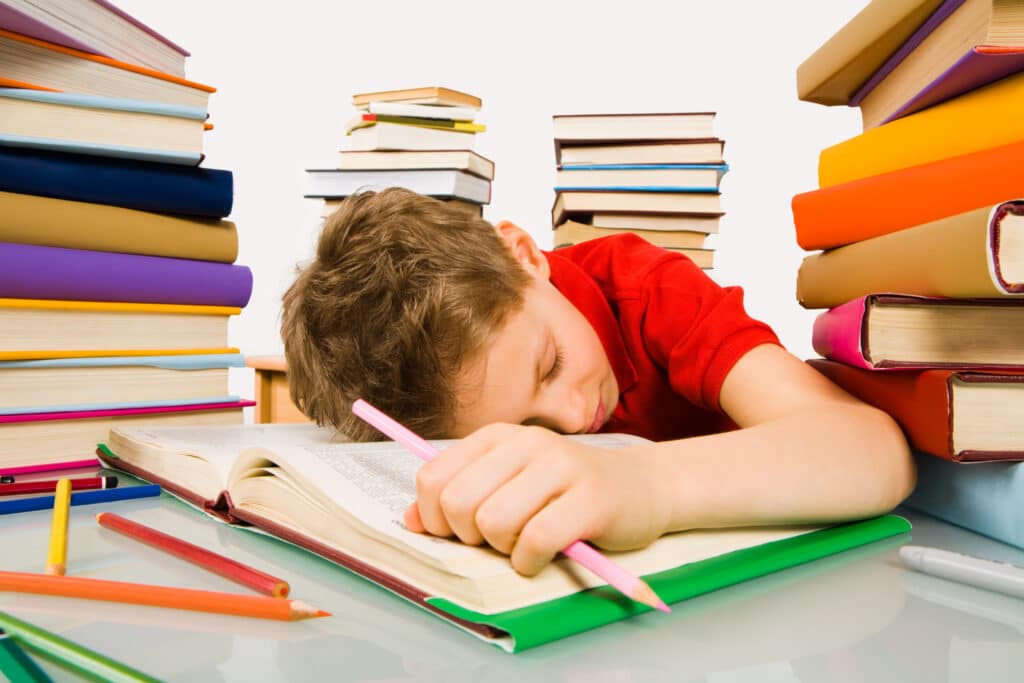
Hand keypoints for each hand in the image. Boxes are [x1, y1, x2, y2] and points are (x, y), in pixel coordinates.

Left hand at [404, 423, 670, 575]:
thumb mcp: (510, 484)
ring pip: (494, 521)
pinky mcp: (591, 499)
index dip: (433, 517)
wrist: (643, 487)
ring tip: (524, 544)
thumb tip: (410, 520)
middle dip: (468, 535)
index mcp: (499, 437)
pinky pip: (536, 540)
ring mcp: (561, 467)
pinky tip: (541, 557)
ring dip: (503, 549)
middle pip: (458, 503)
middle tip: (496, 540)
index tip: (456, 532)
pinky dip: (530, 561)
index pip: (433, 478)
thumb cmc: (568, 491)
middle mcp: (527, 443)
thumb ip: (462, 495)